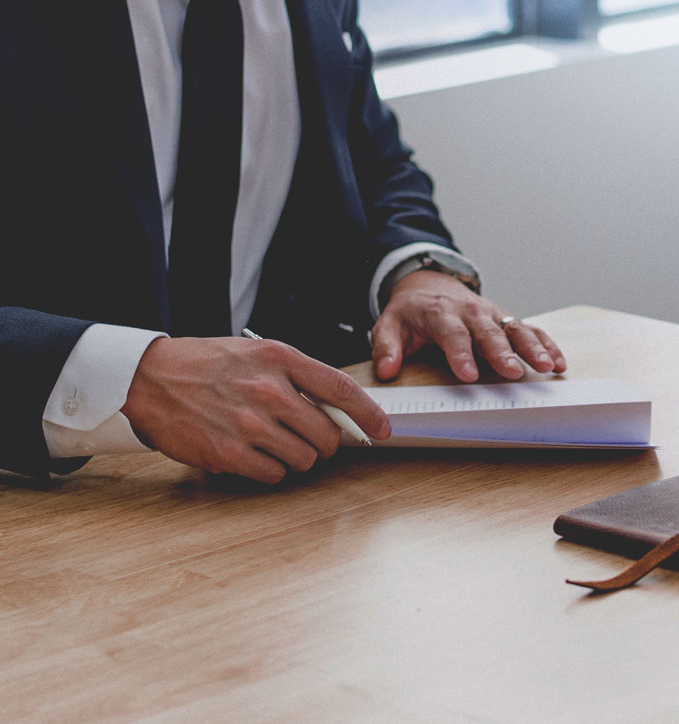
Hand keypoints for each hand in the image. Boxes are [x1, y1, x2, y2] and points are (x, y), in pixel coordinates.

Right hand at [123, 337, 390, 483]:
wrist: (149, 379)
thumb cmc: (204, 364)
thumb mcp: (256, 352)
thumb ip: (296, 375)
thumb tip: (335, 407)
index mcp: (280, 359)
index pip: (341, 389)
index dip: (369, 413)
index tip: (381, 429)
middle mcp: (269, 390)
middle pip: (326, 434)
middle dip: (324, 442)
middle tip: (308, 438)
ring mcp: (249, 423)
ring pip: (304, 459)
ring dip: (296, 457)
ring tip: (272, 442)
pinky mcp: (228, 452)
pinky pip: (273, 474)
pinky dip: (270, 470)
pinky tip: (253, 454)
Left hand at [371, 270, 566, 381]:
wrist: (429, 284)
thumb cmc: (411, 311)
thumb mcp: (388, 324)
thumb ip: (386, 347)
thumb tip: (387, 371)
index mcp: (440, 313)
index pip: (452, 334)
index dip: (460, 355)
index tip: (468, 375)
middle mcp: (470, 312)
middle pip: (488, 333)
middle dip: (501, 352)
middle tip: (511, 372)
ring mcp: (491, 315)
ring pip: (515, 329)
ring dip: (532, 347)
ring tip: (546, 367)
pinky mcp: (505, 319)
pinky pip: (530, 329)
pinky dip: (546, 344)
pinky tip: (558, 363)